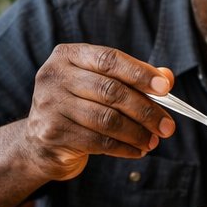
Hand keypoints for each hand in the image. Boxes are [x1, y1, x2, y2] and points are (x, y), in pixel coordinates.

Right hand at [20, 44, 175, 183]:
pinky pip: (98, 142)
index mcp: (68, 55)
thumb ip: (131, 78)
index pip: (109, 59)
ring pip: (106, 119)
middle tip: (167, 125)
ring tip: (153, 141)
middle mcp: (55, 76)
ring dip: (137, 133)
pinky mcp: (52, 133)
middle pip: (110, 90)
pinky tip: (137, 150)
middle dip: (145, 110)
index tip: (165, 88)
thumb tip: (167, 77)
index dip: (139, 73)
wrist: (39, 143)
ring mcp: (50, 104)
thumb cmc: (77, 107)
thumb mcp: (99, 85)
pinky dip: (124, 148)